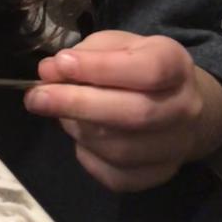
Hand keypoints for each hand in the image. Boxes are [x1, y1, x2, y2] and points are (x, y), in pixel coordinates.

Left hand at [24, 31, 204, 191]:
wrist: (174, 103)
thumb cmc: (135, 67)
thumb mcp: (113, 45)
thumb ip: (83, 55)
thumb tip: (49, 71)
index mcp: (176, 65)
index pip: (147, 70)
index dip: (100, 68)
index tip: (60, 64)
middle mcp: (185, 108)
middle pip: (136, 114)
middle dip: (78, 105)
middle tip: (37, 98)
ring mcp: (176, 147)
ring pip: (121, 150)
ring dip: (79, 130)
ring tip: (61, 114)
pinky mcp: (159, 175)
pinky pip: (116, 176)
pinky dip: (88, 157)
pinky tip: (81, 138)